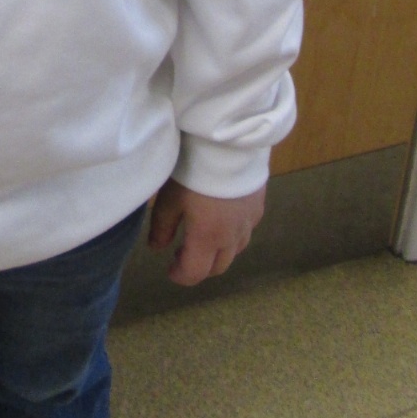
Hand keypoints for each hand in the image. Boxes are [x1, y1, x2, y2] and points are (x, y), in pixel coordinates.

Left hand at [147, 177, 265, 285]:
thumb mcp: (169, 196)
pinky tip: (223, 220)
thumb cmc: (193, 168)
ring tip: (203, 239)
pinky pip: (246, 232)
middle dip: (200, 267)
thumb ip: (162, 226)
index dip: (180, 276)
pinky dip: (233, 236)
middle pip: (218, 267)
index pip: (195, 273)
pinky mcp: (259, 207)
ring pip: (235, 251)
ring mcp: (249, 222)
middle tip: (183, 255)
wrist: (229, 141)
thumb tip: (158, 248)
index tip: (169, 270)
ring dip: (218, 253)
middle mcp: (233, 237)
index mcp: (208, 238)